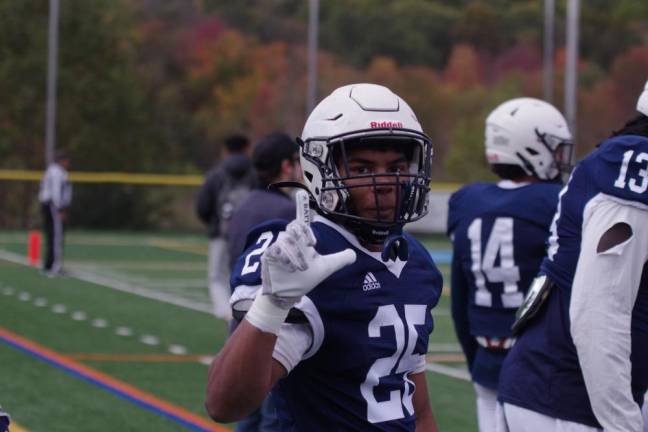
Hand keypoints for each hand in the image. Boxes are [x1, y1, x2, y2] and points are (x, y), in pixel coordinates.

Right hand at [260, 191, 355, 305]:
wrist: (289, 294)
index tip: (300, 194)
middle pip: (294, 226)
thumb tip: (353, 254)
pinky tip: (288, 268)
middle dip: (303, 235)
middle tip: (311, 248)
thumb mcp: (325, 268)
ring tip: (300, 268)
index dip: (302, 206)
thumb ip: (339, 259)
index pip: (302, 221)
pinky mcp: (268, 256)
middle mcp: (290, 241)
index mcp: (302, 240)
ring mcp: (278, 247)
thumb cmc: (304, 279)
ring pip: (286, 239)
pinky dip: (285, 258)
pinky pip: (276, 250)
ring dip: (296, 254)